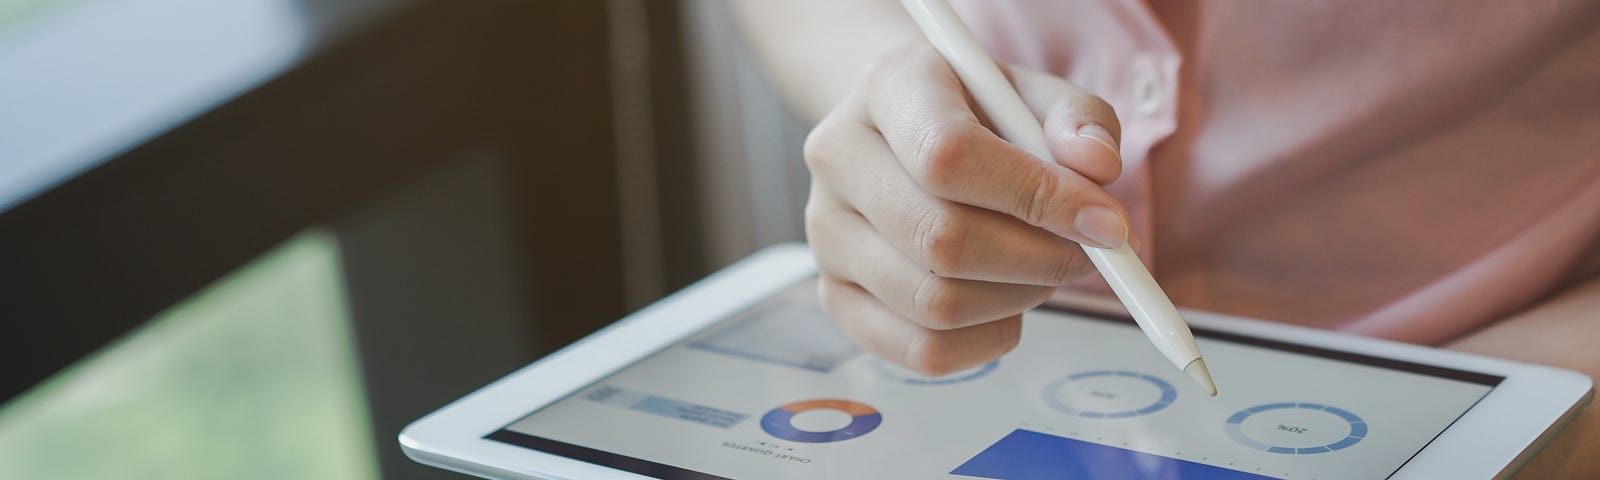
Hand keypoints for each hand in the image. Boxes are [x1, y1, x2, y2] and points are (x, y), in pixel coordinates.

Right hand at [804, 43, 1129, 375]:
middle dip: (1038, 259)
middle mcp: (838, 158)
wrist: (906, 134)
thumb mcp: (1032, 94)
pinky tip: (1007, 303)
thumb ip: (1077, 121)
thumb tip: (1097, 170)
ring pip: (934, 304)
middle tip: (1087, 255)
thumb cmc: (977, 115)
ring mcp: (826, 233)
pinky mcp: (835, 295)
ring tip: (1042, 269)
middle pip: (940, 239)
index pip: (948, 155)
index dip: (1036, 196)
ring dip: (1017, 300)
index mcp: (886, 88)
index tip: (1106, 222)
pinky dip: (987, 339)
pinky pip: (922, 350)